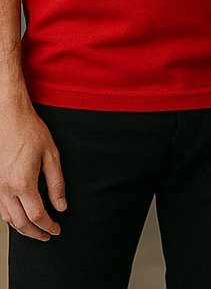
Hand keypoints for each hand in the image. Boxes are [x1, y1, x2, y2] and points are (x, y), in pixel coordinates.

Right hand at [0, 97, 64, 240]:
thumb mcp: (51, 155)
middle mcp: (5, 189)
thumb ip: (57, 183)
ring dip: (22, 229)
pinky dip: (11, 218)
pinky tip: (21, 217)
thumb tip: (61, 205)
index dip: (49, 226)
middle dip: (35, 233)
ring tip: (36, 231)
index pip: (37, 215)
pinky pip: (0, 209)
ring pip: (7, 219)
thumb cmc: (30, 131)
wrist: (8, 117)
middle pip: (20, 223)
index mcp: (22, 182)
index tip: (57, 229)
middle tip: (48, 235)